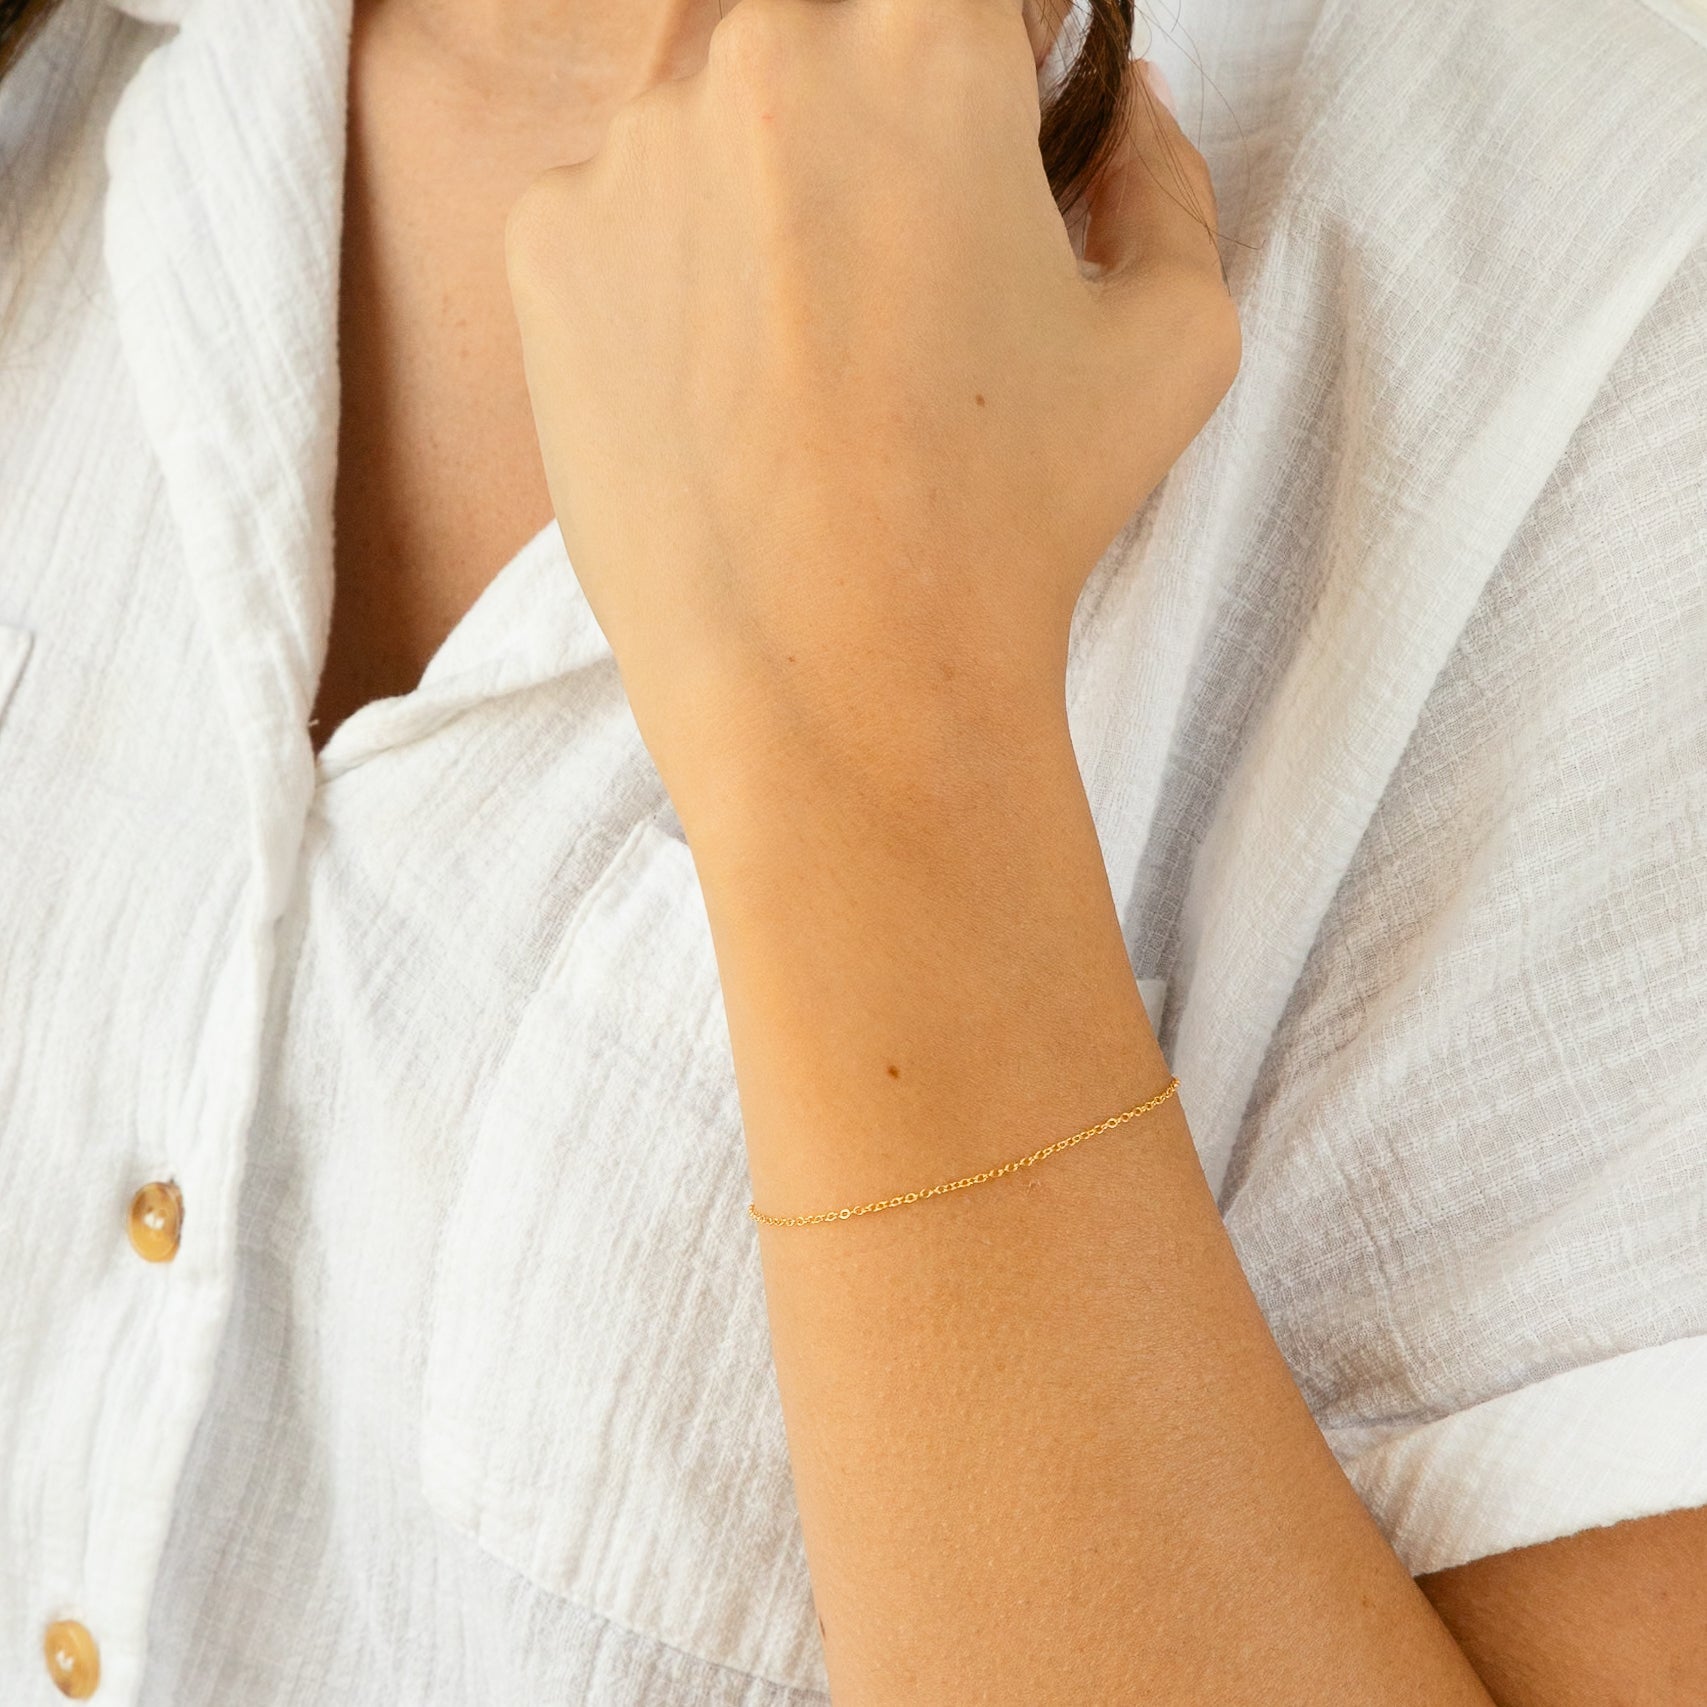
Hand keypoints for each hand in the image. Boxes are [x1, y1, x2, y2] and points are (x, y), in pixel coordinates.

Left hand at [505, 0, 1238, 808]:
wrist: (838, 685)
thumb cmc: (1012, 523)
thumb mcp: (1174, 341)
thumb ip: (1168, 174)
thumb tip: (1124, 108)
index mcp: (924, 41)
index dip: (993, 79)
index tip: (993, 158)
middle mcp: (760, 55)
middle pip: (829, 40)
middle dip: (877, 132)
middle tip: (904, 275)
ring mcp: (629, 151)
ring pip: (717, 124)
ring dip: (768, 200)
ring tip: (811, 361)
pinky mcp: (543, 248)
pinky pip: (621, 214)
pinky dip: (671, 278)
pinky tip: (724, 396)